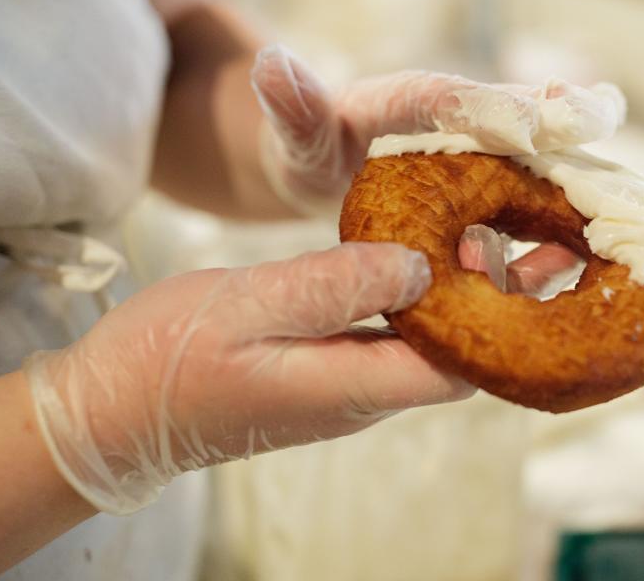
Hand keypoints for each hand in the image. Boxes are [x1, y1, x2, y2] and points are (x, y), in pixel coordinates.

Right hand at [25, 231, 578, 515]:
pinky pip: (389, 335)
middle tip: (531, 229)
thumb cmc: (168, 361)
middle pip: (456, 353)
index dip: (508, 316)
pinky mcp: (322, 369)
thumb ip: (336, 284)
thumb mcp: (249, 306)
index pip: (462, 367)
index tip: (531, 254)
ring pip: (425, 341)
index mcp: (351, 386)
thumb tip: (417, 264)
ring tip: (492, 228)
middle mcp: (360, 393)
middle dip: (501, 298)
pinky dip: (416, 295)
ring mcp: (341, 384)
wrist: (112, 415)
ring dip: (460, 291)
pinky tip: (419, 252)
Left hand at [250, 45, 621, 214]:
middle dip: (557, 116)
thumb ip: (291, 106)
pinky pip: (523, 205)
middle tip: (604, 115)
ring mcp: (473, 156)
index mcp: (405, 102)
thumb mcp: (292, 135)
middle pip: (509, 117)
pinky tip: (581, 254)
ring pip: (530, 161)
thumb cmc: (304, 148)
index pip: (448, 97)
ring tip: (619, 190)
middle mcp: (451, 122)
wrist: (320, 168)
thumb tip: (272, 64)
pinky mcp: (484, 189)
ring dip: (570, 176)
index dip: (491, 105)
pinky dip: (553, 224)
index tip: (533, 115)